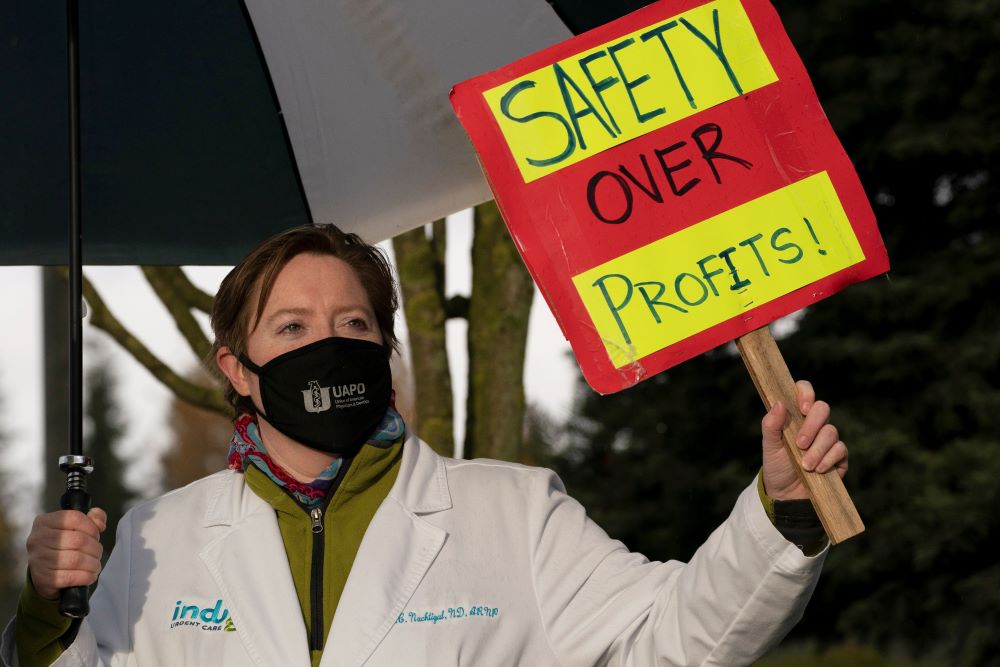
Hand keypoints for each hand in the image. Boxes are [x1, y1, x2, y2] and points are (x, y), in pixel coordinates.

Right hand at [26, 507, 106, 600]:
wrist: (44, 574)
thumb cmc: (62, 546)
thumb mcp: (75, 527)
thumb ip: (92, 519)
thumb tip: (100, 523)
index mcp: (44, 522)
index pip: (74, 518)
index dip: (91, 527)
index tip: (96, 536)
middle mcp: (37, 540)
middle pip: (78, 540)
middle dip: (95, 548)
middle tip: (98, 553)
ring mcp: (38, 560)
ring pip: (76, 559)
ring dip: (93, 564)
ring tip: (96, 565)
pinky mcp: (43, 579)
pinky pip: (71, 577)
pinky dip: (86, 576)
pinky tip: (90, 575)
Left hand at [760, 381, 847, 500]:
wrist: (786, 493)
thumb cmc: (777, 465)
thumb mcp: (769, 445)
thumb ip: (771, 424)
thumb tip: (780, 402)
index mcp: (796, 415)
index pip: (804, 391)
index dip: (806, 394)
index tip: (801, 409)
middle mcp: (814, 423)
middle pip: (822, 408)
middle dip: (811, 426)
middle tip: (799, 444)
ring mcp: (828, 439)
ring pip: (831, 432)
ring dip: (817, 450)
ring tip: (805, 465)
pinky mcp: (839, 456)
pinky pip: (840, 450)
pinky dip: (827, 459)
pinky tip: (817, 470)